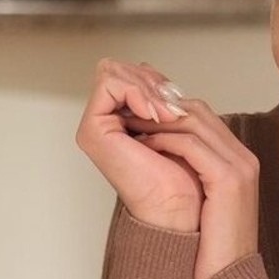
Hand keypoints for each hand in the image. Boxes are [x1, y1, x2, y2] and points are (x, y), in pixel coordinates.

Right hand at [75, 58, 202, 231]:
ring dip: (147, 86)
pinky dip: (138, 92)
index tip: (178, 101)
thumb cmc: (186, 179)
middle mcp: (104, 123)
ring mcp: (95, 126)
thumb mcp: (178, 126)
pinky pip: (109, 82)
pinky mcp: (92, 129)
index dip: (155, 79)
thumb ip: (162, 99)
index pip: (129, 73)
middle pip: (117, 67)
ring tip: (167, 114)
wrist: (181, 210)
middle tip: (172, 106)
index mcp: (122, 122)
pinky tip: (157, 115)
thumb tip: (154, 72)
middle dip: (151, 80)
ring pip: (112, 70)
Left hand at [128, 97, 259, 278]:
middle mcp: (244, 159)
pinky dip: (163, 140)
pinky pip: (190, 145)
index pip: (204, 118)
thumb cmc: (213, 249)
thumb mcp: (206, 205)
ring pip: (194, 122)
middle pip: (199, 112)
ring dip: (157, 120)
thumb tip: (162, 159)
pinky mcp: (229, 179)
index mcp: (241, 163)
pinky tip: (143, 144)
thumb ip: (194, 177)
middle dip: (160, 108)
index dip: (168, 111)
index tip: (139, 115)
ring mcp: (240, 167)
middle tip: (129, 111)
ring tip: (131, 124)